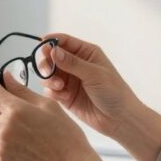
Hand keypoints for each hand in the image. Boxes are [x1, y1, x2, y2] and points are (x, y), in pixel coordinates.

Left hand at [0, 71, 106, 160]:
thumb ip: (22, 90)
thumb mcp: (47, 105)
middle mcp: (3, 129)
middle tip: (2, 94)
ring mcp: (0, 146)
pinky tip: (15, 131)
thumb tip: (6, 77)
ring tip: (11, 115)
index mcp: (15, 112)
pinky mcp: (1, 159)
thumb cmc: (65, 136)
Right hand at [38, 33, 160, 160]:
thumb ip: (72, 62)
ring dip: (49, 79)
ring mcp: (70, 80)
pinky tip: (62, 97)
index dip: (51, 42)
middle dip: (47, 63)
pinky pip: (50, 89)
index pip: (64, 41)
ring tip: (60, 86)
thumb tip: (53, 50)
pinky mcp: (65, 96)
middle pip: (51, 57)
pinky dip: (52, 91)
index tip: (41, 46)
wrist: (119, 119)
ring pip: (48, 74)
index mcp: (86, 53)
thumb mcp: (94, 74)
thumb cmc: (114, 92)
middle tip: (48, 71)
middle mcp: (76, 64)